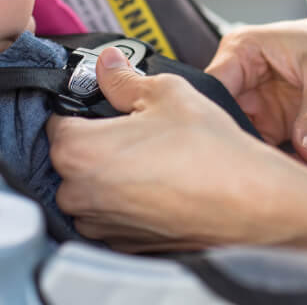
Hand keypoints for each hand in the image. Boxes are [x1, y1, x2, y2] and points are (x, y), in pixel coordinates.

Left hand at [48, 47, 306, 251]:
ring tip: (151, 152)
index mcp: (78, 152)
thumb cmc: (208, 151)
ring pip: (88, 184)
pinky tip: (159, 179)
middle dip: (94, 137)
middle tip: (133, 124)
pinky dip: (125, 194)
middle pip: (69, 154)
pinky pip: (109, 210)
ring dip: (108, 167)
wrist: (250, 203)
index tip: (101, 100)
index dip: (80, 104)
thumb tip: (108, 63)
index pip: (56, 118)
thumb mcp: (164, 92)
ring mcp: (101, 224)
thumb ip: (124, 78)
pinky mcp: (124, 243)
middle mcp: (79, 194)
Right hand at [206, 0, 306, 168]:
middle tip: (263, 175)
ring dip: (265, 161)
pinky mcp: (275, 122)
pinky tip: (303, 173)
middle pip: (224, 119)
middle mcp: (243, 78)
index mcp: (242, 51)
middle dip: (241, 148)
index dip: (216, 118)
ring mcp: (258, 102)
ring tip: (289, 178)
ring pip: (246, 139)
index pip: (213, 88)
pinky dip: (284, 164)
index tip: (235, 151)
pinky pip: (270, 148)